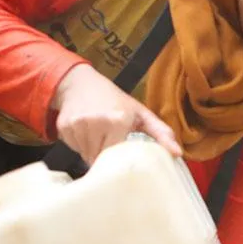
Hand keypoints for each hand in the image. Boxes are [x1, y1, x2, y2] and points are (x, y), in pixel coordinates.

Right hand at [51, 64, 180, 162]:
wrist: (80, 83)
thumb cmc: (114, 100)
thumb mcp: (141, 113)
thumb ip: (161, 133)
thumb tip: (178, 153)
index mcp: (119, 120)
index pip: (119, 157)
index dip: (120, 160)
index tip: (122, 157)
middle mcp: (97, 123)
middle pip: (101, 158)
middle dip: (106, 156)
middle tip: (109, 143)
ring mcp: (79, 125)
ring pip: (86, 156)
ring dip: (92, 151)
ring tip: (98, 135)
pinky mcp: (64, 128)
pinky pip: (74, 148)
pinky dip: (80, 145)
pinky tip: (85, 132)